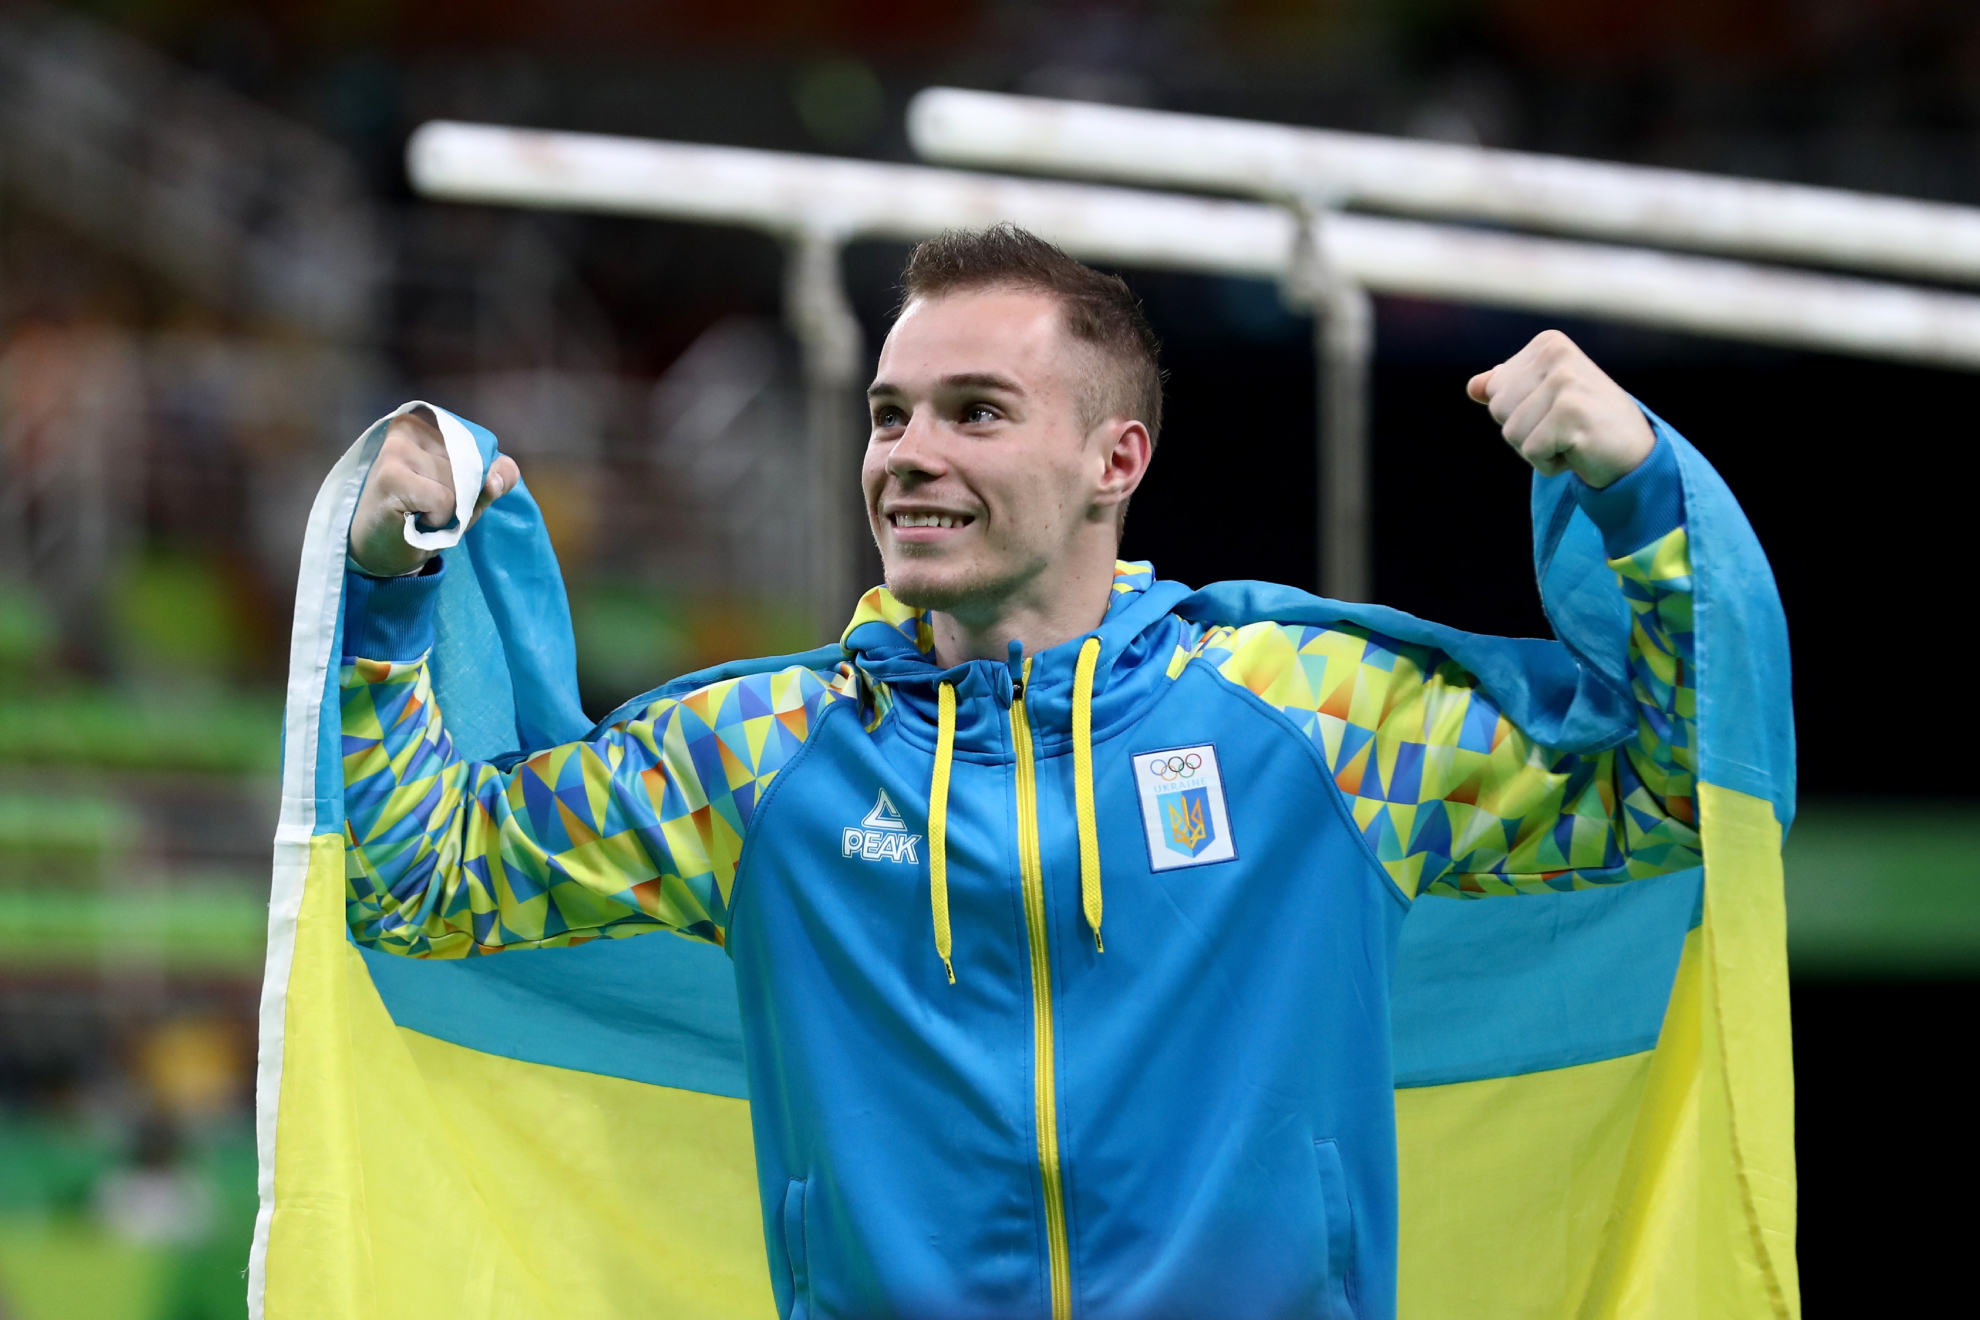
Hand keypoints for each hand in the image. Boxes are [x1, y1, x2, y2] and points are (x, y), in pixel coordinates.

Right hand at [348, 411, 519, 575]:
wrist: (380, 552)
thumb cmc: (424, 517)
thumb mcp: (468, 497)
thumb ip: (493, 480)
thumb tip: (498, 476)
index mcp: (428, 423)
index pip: (482, 450)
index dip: (475, 483)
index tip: (443, 492)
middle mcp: (410, 426)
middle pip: (471, 467)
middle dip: (460, 498)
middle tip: (428, 506)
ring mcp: (398, 449)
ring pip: (459, 484)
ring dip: (447, 510)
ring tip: (418, 512)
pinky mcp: (392, 474)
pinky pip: (445, 500)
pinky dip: (438, 518)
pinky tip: (412, 518)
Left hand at [1467, 330, 1654, 488]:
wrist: (1635, 453)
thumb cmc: (1585, 424)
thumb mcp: (1544, 399)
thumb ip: (1508, 388)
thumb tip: (1474, 386)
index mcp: (1547, 344)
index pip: (1495, 390)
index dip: (1519, 413)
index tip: (1555, 412)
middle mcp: (1557, 354)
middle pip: (1498, 410)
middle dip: (1525, 432)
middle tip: (1564, 428)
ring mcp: (1566, 381)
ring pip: (1511, 433)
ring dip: (1537, 449)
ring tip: (1571, 438)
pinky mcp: (1572, 412)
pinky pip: (1531, 451)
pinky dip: (1551, 463)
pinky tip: (1579, 450)